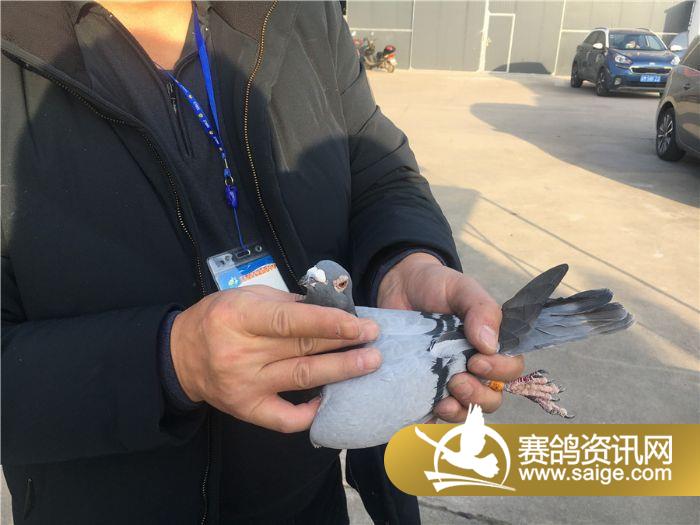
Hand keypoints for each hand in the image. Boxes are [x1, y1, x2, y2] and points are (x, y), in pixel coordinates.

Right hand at [170, 286, 380, 432]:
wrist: (180, 356)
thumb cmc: (217, 319)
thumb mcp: (246, 297)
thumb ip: (286, 304)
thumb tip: (330, 309)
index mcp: (239, 317)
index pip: (291, 320)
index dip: (329, 323)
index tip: (359, 325)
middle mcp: (241, 353)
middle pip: (303, 349)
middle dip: (344, 344)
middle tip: (374, 339)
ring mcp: (244, 385)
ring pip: (302, 378)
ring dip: (341, 371)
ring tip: (369, 362)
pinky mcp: (245, 409)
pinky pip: (284, 419)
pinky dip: (310, 413)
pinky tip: (329, 400)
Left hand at [377, 253, 523, 421]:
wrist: (398, 286)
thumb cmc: (436, 285)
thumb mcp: (461, 288)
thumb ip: (481, 309)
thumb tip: (491, 345)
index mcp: (490, 345)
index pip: (511, 369)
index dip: (500, 371)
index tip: (477, 361)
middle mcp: (474, 367)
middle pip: (491, 398)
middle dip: (478, 396)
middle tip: (457, 380)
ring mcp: (449, 379)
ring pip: (467, 411)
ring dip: (460, 411)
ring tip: (442, 400)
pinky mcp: (425, 387)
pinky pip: (434, 414)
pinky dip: (433, 417)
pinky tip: (427, 410)